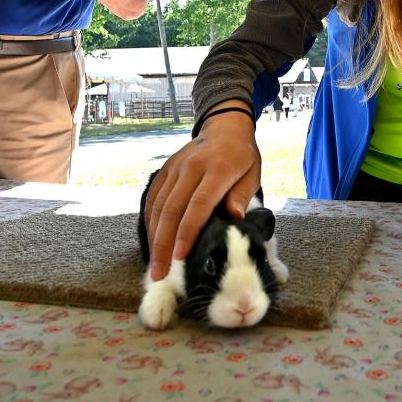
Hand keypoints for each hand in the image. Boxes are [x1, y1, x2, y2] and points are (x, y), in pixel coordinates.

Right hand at [144, 107, 259, 280]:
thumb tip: (234, 218)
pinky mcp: (164, 169)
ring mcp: (174, 167)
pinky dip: (149, 222)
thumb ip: (242, 196)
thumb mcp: (252, 174)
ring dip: (154, 238)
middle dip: (163, 244)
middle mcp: (191, 167)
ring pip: (158, 206)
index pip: (198, 205)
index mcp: (217, 169)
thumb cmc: (242, 157)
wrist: (224, 127)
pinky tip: (151, 242)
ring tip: (154, 265)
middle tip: (160, 273)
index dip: (188, 231)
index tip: (180, 256)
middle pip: (172, 209)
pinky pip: (152, 198)